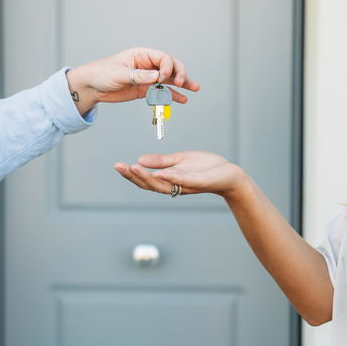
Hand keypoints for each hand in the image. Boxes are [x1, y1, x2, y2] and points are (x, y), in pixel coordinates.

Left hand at [66, 47, 199, 114]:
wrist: (91, 87)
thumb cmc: (101, 73)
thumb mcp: (119, 73)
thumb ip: (138, 75)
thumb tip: (156, 77)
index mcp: (142, 55)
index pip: (163, 58)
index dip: (168, 67)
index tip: (164, 78)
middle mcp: (148, 65)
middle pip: (171, 66)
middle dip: (179, 73)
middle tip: (182, 82)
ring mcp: (148, 78)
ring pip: (170, 80)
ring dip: (182, 84)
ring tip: (194, 88)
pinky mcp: (145, 90)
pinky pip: (162, 92)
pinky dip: (172, 96)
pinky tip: (182, 99)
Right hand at [114, 151, 246, 197]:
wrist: (229, 174)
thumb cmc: (205, 168)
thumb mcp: (179, 160)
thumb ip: (161, 161)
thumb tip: (139, 159)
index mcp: (168, 180)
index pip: (145, 179)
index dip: (131, 174)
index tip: (118, 165)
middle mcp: (174, 186)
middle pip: (149, 185)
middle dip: (133, 176)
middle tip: (119, 166)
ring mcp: (186, 185)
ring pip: (162, 185)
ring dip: (147, 177)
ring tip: (133, 168)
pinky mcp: (199, 182)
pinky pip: (182, 181)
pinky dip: (170, 177)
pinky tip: (159, 173)